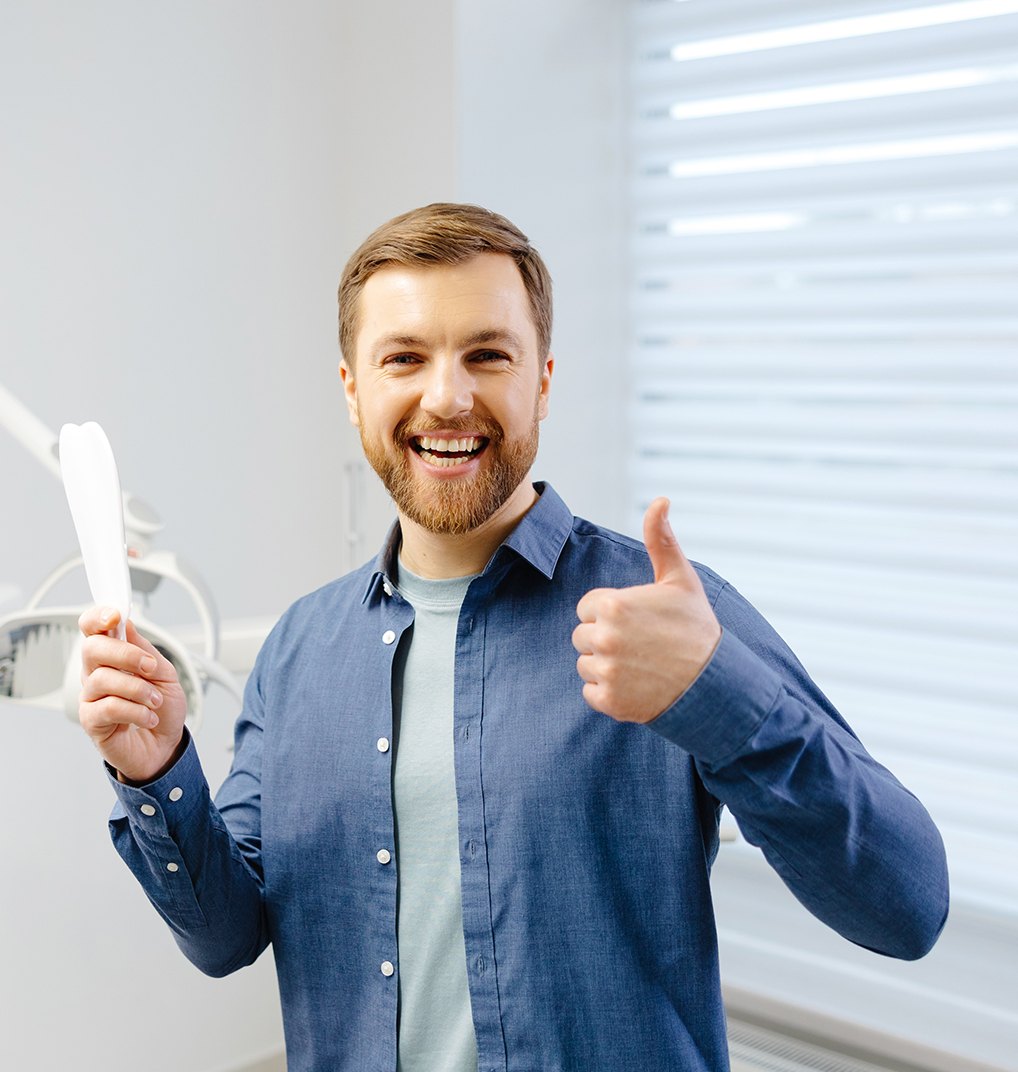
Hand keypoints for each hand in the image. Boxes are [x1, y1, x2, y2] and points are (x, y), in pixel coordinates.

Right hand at [78, 606, 187, 782]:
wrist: (166, 746)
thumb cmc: (162, 709)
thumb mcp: (165, 673)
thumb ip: (145, 650)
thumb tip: (126, 624)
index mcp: (113, 656)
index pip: (92, 628)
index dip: (97, 617)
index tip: (114, 616)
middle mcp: (96, 673)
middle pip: (92, 648)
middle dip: (126, 654)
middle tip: (150, 668)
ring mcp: (91, 697)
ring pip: (103, 679)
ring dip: (139, 689)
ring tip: (155, 701)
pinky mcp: (92, 721)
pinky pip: (108, 707)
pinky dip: (136, 711)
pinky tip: (148, 717)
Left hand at [572, 498, 720, 722]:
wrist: (715, 683)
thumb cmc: (695, 627)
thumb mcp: (680, 579)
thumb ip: (660, 539)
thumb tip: (660, 500)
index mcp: (613, 605)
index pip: (588, 608)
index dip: (612, 613)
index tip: (639, 621)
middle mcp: (604, 638)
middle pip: (583, 636)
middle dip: (607, 638)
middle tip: (642, 644)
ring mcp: (606, 671)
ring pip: (586, 664)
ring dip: (607, 665)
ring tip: (641, 664)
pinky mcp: (609, 701)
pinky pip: (591, 692)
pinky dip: (610, 692)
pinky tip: (637, 685)